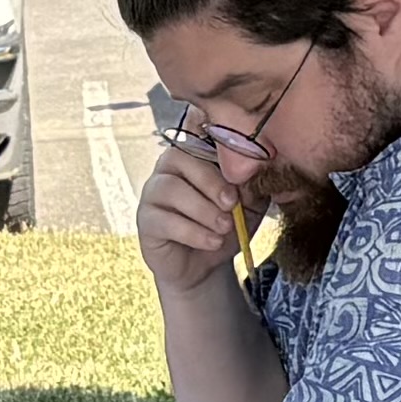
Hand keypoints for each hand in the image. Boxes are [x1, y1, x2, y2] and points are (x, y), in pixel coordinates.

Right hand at [135, 129, 248, 295]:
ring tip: (224, 227)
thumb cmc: (224, 226)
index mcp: (193, 154)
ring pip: (171, 189)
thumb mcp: (248, 204)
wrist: (205, 265)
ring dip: (203, 209)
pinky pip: (165, 220)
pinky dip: (194, 232)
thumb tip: (255, 172)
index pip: (197, 136)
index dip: (219, 154)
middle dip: (211, 182)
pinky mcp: (146, 221)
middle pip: (181, 158)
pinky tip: (213, 242)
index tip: (242, 177)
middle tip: (232, 205)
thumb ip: (251, 186)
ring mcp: (152, 193)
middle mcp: (167, 168)